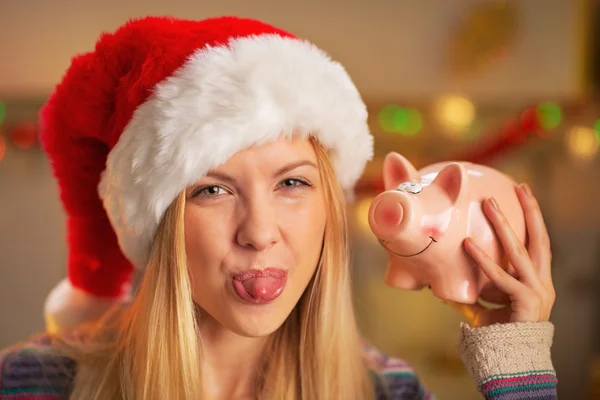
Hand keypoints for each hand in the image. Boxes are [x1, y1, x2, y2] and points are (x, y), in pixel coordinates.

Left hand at [449, 183, 555, 327]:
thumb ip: (470, 291)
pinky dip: (483, 260)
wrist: (511, 360)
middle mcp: (541, 281)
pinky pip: (501, 277)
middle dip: (532, 211)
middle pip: (540, 238)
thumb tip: (441, 284)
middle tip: (520, 186)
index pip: (538, 242)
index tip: (524, 193)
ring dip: (504, 226)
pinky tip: (467, 244)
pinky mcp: (526, 302)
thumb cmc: (500, 332)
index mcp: (536, 279)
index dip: (534, 218)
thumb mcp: (485, 306)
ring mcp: (537, 291)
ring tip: (489, 205)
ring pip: (520, 251)